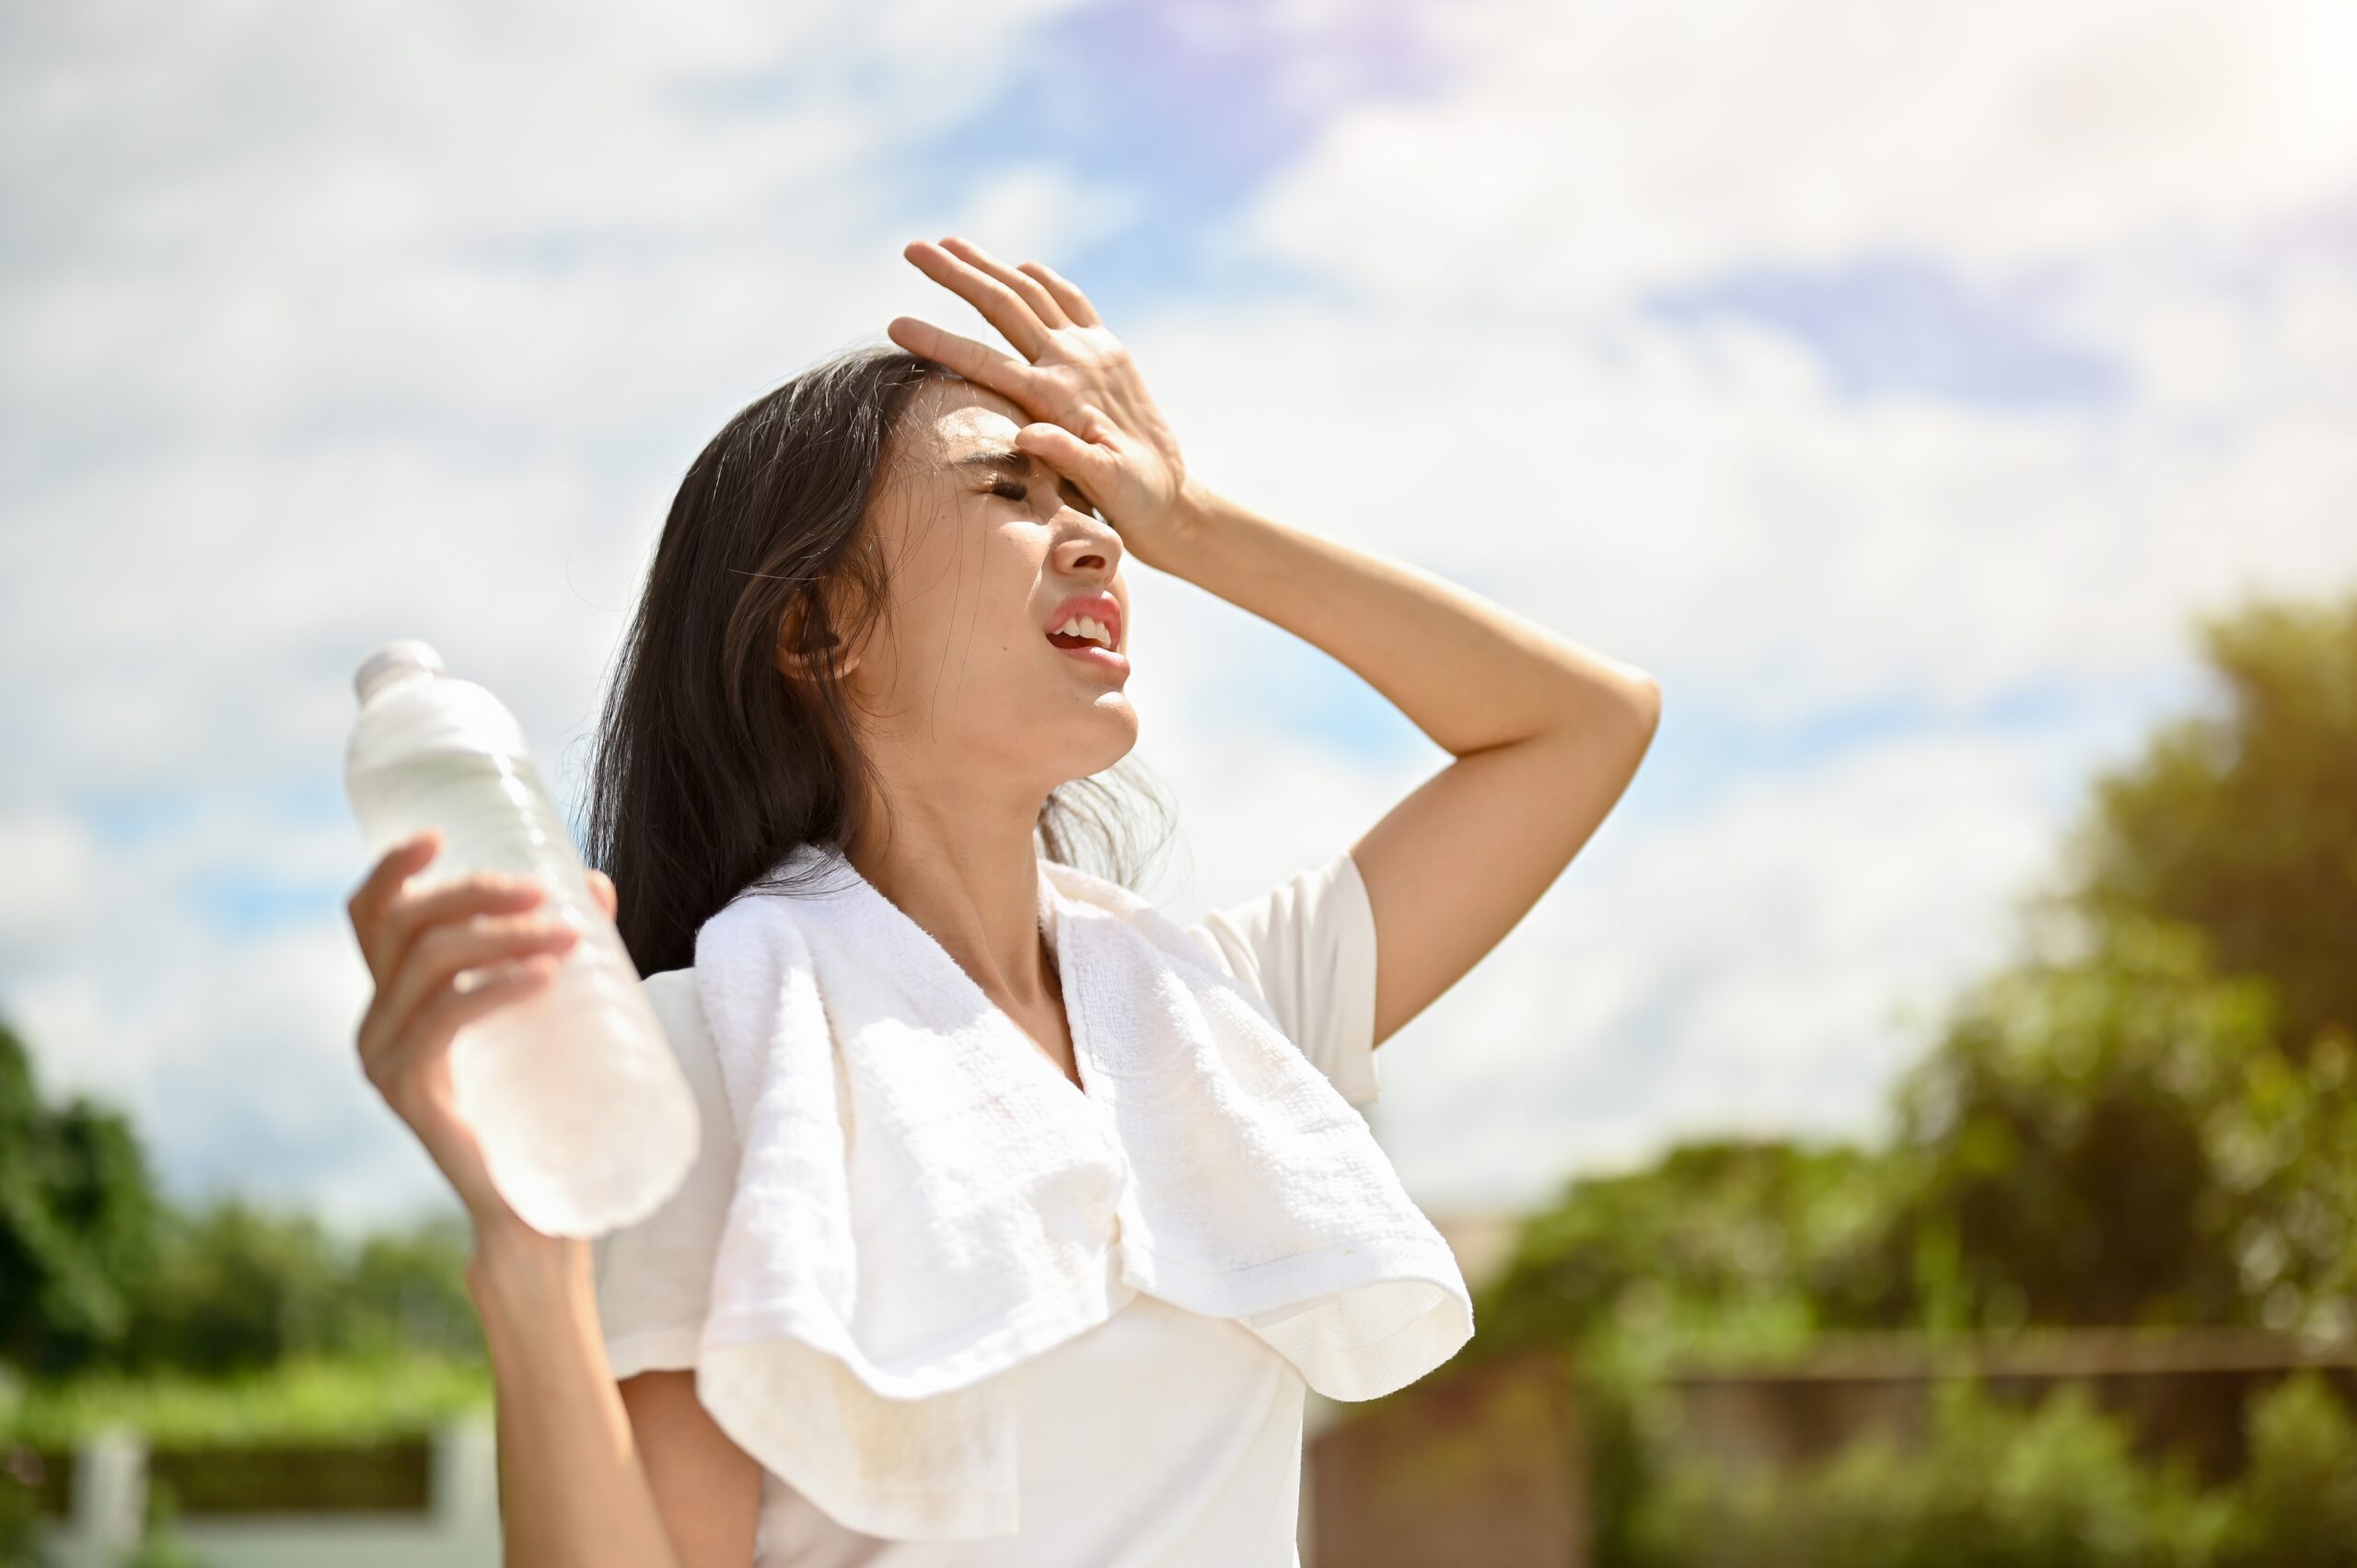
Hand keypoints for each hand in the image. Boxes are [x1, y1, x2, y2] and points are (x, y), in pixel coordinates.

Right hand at [347, 831, 621, 1236]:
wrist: (535, 1212)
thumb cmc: (542, 1108)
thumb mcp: (545, 1015)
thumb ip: (559, 950)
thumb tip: (595, 884)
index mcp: (394, 1001)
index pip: (371, 918)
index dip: (394, 869)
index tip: (441, 834)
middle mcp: (375, 1026)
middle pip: (407, 927)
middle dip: (476, 894)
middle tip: (547, 893)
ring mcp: (385, 1060)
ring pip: (431, 964)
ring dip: (502, 935)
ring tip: (570, 935)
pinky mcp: (411, 1093)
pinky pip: (448, 1018)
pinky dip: (499, 986)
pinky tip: (545, 974)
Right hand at [887, 236, 1196, 567]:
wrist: (1174, 497)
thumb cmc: (1133, 499)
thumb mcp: (1105, 486)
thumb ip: (1067, 456)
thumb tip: (1024, 435)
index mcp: (1059, 395)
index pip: (984, 361)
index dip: (937, 341)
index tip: (896, 324)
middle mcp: (1073, 361)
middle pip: (1002, 304)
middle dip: (955, 273)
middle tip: (911, 248)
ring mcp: (1092, 349)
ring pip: (1030, 291)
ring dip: (987, 264)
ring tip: (948, 242)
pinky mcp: (1109, 349)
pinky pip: (1071, 300)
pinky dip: (1043, 278)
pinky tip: (1022, 266)